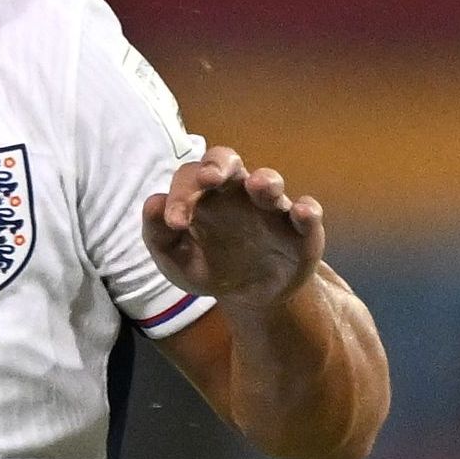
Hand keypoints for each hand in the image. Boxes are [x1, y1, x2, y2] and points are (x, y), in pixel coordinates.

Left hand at [144, 147, 327, 307]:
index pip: (191, 178)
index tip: (175, 223)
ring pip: (270, 182)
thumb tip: (151, 203)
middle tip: (209, 179)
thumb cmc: (210, 267)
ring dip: (265, 181)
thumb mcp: (177, 261)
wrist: (249, 297)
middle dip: (219, 165)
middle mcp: (238, 193)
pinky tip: (301, 214)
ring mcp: (272, 210)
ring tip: (258, 186)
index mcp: (205, 195)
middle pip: (228, 161)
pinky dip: (307, 212)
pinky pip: (308, 215)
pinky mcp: (301, 233)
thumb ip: (159, 236)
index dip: (182, 194)